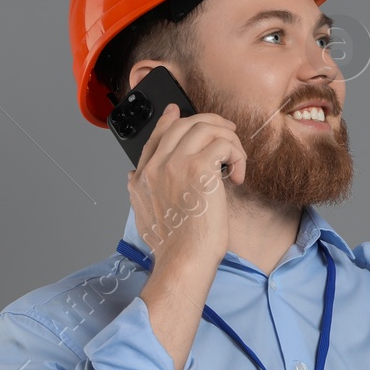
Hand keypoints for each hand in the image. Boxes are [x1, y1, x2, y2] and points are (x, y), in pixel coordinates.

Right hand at [127, 103, 246, 275]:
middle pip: (183, 124)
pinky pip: (224, 144)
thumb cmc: (172, 245)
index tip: (175, 110)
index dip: (168, 120)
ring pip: (206, 127)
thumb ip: (138, 191)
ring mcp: (176, 164)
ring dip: (228, 138)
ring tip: (237, 158)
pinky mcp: (200, 169)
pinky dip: (237, 155)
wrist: (184, 259)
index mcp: (142, 176)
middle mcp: (156, 166)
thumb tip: (132, 175)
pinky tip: (238, 175)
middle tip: (228, 132)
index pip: (155, 136)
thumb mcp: (143, 214)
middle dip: (210, 123)